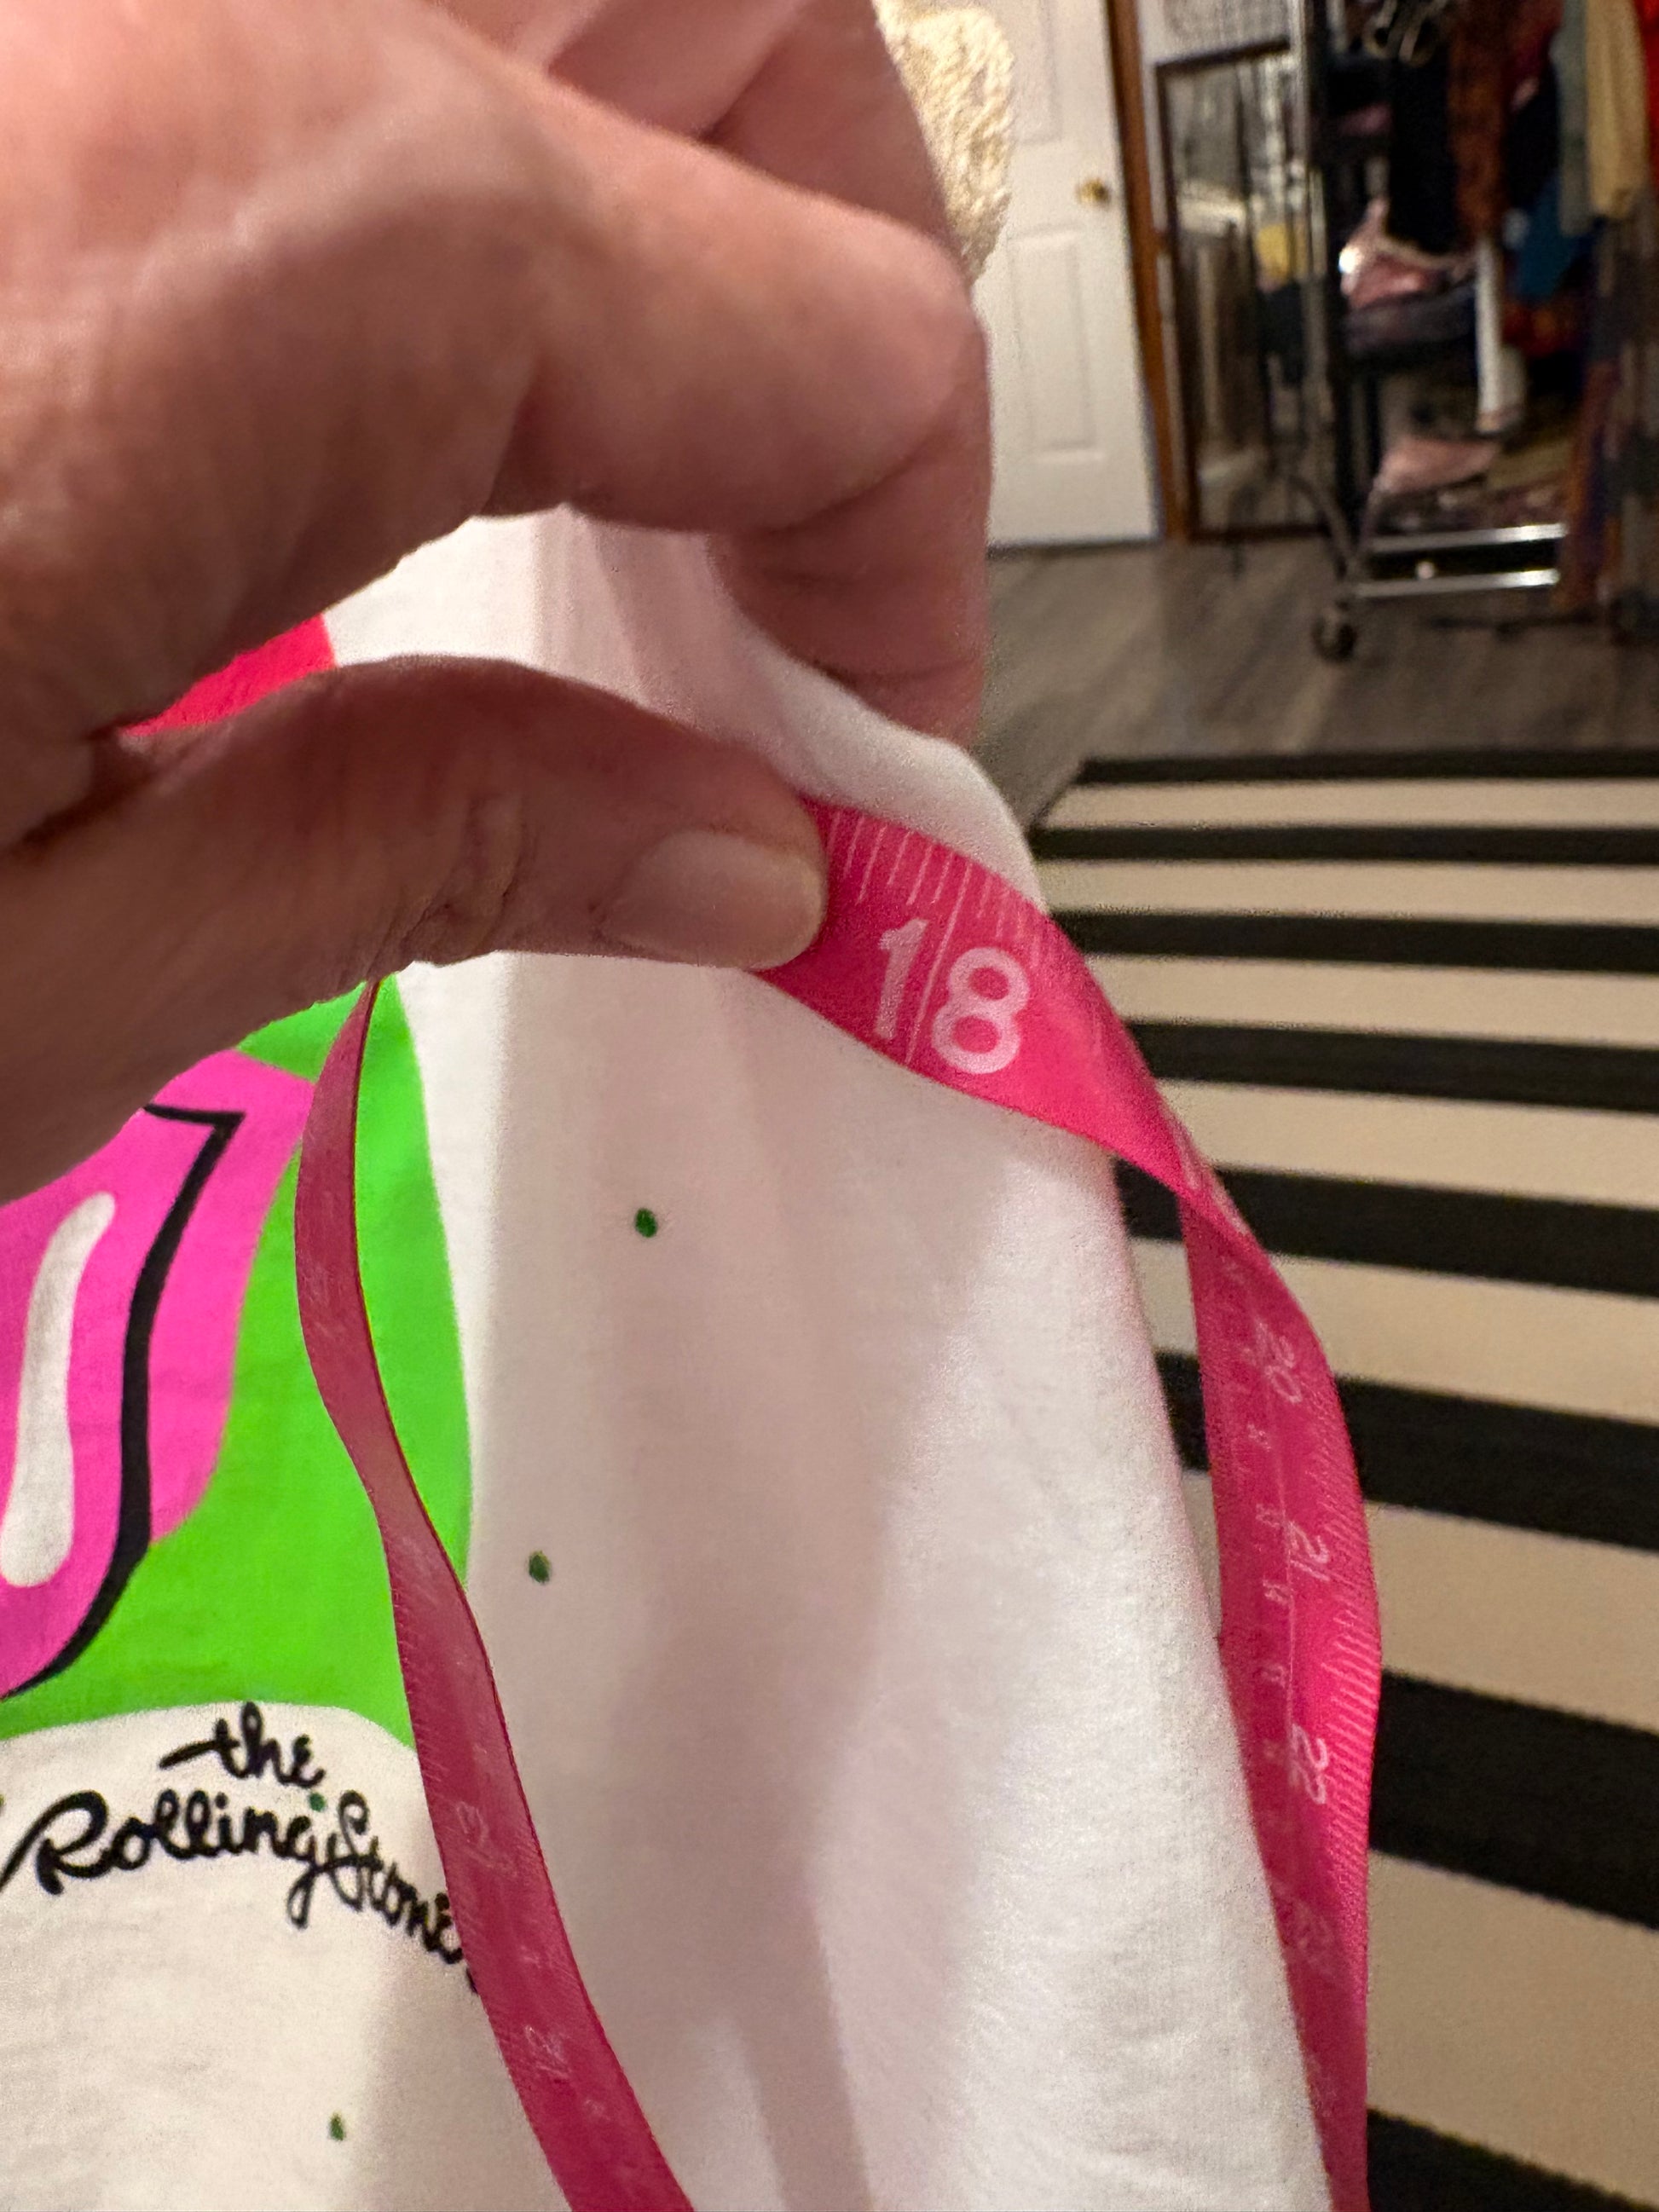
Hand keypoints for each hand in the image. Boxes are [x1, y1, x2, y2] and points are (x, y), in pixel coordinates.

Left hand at [0, 0, 989, 1199]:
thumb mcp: (34, 972)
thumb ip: (419, 850)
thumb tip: (731, 860)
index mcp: (269, 231)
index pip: (828, 328)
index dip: (906, 569)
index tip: (855, 757)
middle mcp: (174, 1)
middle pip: (731, 20)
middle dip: (828, 262)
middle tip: (772, 534)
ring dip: (645, 182)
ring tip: (591, 462)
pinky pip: (323, 54)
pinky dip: (439, 182)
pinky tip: (372, 395)